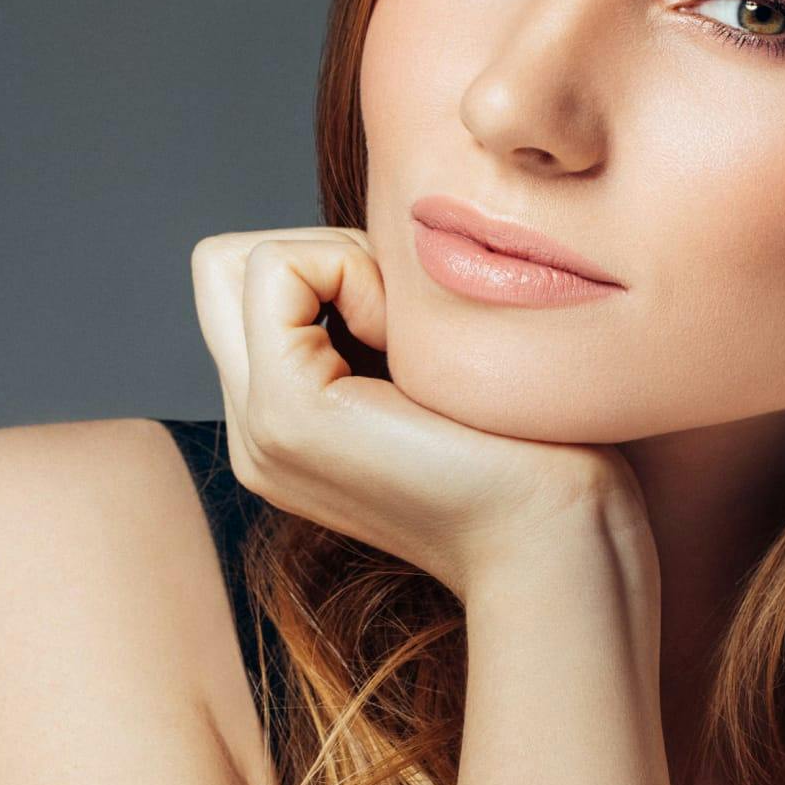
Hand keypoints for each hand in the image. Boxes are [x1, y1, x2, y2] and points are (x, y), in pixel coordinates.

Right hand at [190, 226, 650, 601]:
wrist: (560, 540)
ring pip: (239, 261)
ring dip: (339, 264)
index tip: (416, 325)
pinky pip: (276, 268)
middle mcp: (256, 432)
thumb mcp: (438, 372)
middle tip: (405, 318)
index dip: (333, 264)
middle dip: (318, 253)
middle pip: (224, 268)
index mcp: (287, 425)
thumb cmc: (539, 452)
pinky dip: (352, 273)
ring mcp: (260, 428)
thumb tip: (377, 244)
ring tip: (412, 343)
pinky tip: (415, 351)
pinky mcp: (286, 411)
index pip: (252, 283)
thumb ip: (381, 324)